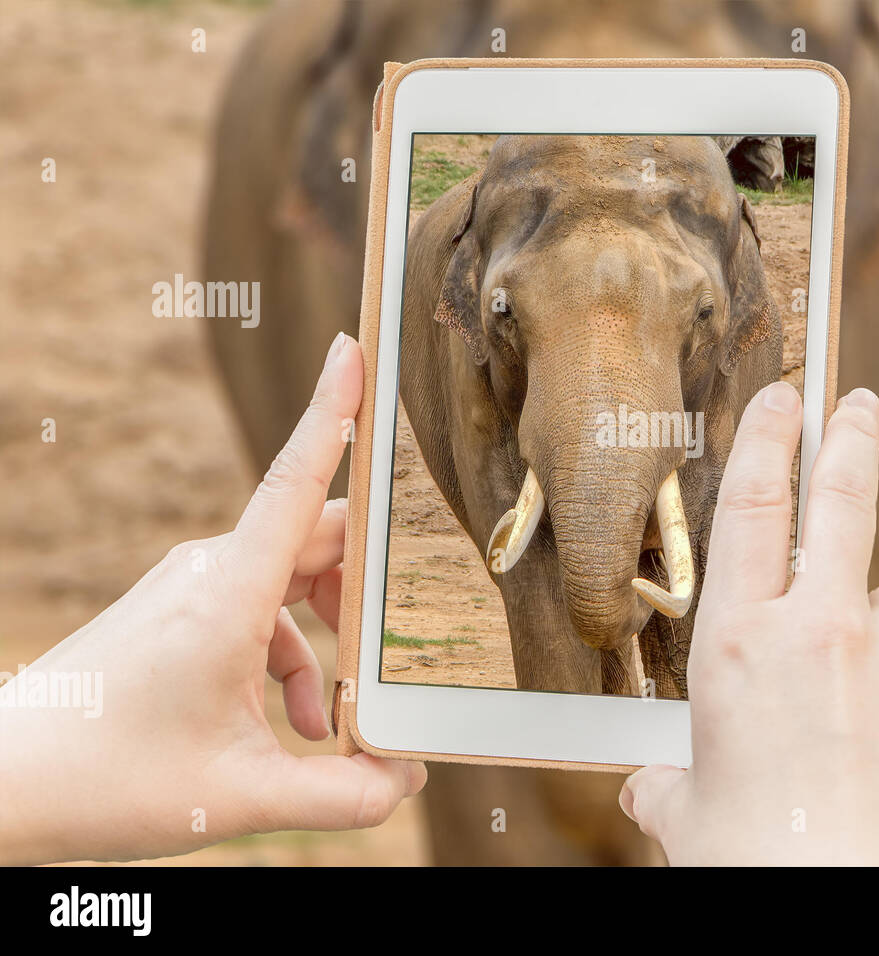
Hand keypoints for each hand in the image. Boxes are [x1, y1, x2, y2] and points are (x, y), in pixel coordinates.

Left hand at [0, 334, 424, 864]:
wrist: (8, 780)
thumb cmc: (108, 777)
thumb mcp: (240, 796)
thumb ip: (340, 794)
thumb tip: (407, 784)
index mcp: (228, 596)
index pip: (294, 483)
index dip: (331, 412)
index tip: (354, 346)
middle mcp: (211, 573)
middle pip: (316, 542)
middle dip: (367, 591)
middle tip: (402, 642)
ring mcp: (192, 588)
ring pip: (292, 581)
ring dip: (326, 641)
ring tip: (327, 723)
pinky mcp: (181, 609)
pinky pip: (260, 611)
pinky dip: (289, 657)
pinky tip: (291, 722)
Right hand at [620, 383, 878, 864]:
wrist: (850, 911)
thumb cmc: (754, 865)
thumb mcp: (688, 818)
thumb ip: (670, 785)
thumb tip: (650, 788)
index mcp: (738, 646)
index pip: (751, 506)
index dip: (767, 437)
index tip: (783, 397)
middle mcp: (819, 632)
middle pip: (840, 500)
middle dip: (846, 436)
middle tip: (855, 403)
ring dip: (868, 641)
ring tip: (853, 724)